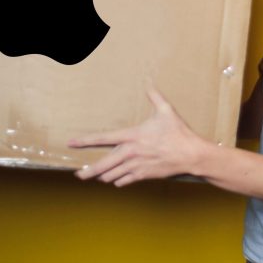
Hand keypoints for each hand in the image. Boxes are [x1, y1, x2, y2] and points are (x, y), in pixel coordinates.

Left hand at [67, 85, 208, 186]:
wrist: (190, 155)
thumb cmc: (178, 132)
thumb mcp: (166, 110)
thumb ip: (154, 96)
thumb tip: (148, 81)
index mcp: (132, 136)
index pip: (103, 138)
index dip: (85, 141)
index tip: (72, 143)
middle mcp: (130, 153)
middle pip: (103, 165)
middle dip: (88, 171)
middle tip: (78, 174)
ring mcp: (136, 166)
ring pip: (112, 175)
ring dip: (103, 176)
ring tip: (96, 176)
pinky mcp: (143, 176)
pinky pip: (124, 181)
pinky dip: (119, 181)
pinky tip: (116, 180)